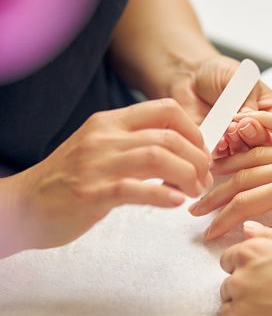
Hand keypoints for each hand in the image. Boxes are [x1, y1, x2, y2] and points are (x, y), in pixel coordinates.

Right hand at [10, 99, 211, 251]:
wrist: (24, 205)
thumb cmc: (68, 181)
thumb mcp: (101, 152)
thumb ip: (135, 148)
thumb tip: (179, 156)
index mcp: (110, 123)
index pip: (165, 110)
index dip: (193, 130)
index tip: (202, 152)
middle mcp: (105, 137)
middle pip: (168, 136)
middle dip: (197, 158)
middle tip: (204, 179)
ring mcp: (97, 163)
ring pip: (157, 157)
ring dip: (186, 176)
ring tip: (194, 192)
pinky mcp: (92, 193)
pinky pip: (135, 189)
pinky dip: (162, 195)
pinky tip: (175, 203)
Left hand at [168, 56, 271, 157]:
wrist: (191, 75)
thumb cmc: (221, 74)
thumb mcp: (242, 81)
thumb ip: (249, 102)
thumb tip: (251, 122)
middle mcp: (259, 133)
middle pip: (267, 148)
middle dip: (257, 138)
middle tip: (244, 125)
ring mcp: (239, 144)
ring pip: (246, 156)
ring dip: (239, 144)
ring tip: (230, 129)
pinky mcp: (218, 150)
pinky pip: (223, 158)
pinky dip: (222, 151)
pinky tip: (220, 141)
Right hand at [190, 112, 271, 248]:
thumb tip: (252, 233)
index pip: (245, 204)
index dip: (222, 220)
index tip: (206, 232)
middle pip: (243, 177)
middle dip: (215, 194)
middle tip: (195, 205)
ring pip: (256, 153)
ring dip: (229, 165)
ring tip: (208, 174)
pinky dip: (262, 124)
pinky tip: (243, 124)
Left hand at [219, 221, 271, 315]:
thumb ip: (270, 236)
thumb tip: (246, 228)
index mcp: (252, 252)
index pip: (228, 260)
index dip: (245, 269)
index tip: (261, 278)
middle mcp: (241, 278)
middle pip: (228, 287)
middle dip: (245, 293)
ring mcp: (242, 309)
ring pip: (228, 313)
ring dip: (244, 315)